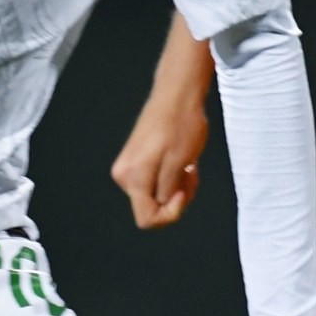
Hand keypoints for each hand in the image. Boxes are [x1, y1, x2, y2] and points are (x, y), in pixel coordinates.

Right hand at [110, 10, 217, 227]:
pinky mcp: (135, 160)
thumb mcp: (180, 164)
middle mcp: (124, 176)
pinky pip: (154, 182)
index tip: (184, 192)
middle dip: (175, 198)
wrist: (176, 96)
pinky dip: (170, 177)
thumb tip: (161, 205)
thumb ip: (167, 192)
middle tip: (190, 174)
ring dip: (175, 187)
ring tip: (188, 166)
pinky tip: (181, 161)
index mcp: (133, 178)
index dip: (171, 213)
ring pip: (155, 195)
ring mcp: (128, 168)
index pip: (147, 219)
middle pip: (151, 207)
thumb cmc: (181, 125)